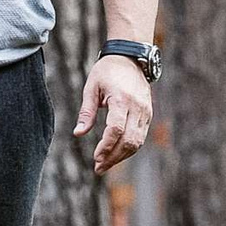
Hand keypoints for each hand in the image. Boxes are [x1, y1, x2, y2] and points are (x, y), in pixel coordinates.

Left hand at [74, 54, 152, 174]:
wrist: (130, 58)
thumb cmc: (107, 71)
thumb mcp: (91, 88)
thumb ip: (87, 111)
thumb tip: (78, 133)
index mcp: (121, 99)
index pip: (116, 129)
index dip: (106, 147)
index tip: (95, 158)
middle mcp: (137, 107)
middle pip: (128, 140)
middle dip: (113, 157)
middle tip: (98, 167)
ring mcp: (145, 111)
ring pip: (137, 142)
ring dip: (121, 156)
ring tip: (105, 164)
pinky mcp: (148, 114)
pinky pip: (140, 137)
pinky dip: (129, 148)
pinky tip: (116, 154)